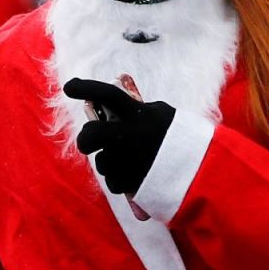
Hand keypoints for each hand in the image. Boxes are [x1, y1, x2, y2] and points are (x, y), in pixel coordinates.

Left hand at [62, 78, 175, 194]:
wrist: (199, 172)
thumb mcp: (162, 116)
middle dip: (86, 139)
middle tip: (90, 142)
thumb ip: (139, 110)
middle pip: (90, 134)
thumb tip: (116, 108)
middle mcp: (128, 136)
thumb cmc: (181, 140)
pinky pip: (112, 181)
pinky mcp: (126, 183)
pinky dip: (120, 179)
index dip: (86, 88)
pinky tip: (135, 175)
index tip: (69, 87)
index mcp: (138, 115)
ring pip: (101, 162)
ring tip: (132, 161)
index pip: (108, 95)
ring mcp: (126, 160)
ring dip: (110, 161)